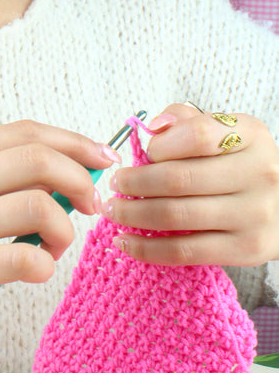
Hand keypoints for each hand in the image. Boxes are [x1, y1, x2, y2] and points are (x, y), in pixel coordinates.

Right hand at [0, 120, 118, 345]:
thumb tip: (60, 181)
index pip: (23, 132)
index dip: (72, 141)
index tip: (101, 159)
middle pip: (38, 160)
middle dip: (81, 179)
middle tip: (89, 206)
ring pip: (38, 206)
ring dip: (63, 229)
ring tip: (54, 246)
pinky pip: (22, 260)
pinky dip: (44, 265)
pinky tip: (35, 271)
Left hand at [105, 103, 278, 265]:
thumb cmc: (240, 163)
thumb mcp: (224, 132)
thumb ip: (186, 121)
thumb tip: (152, 128)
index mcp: (251, 136)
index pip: (197, 135)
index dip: (161, 144)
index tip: (143, 152)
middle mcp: (259, 173)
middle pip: (178, 179)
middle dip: (134, 182)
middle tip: (114, 184)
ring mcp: (255, 214)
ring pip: (176, 216)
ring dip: (133, 214)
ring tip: (112, 210)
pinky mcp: (247, 250)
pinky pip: (186, 251)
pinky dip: (147, 248)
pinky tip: (125, 241)